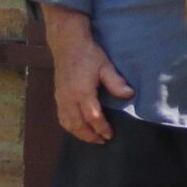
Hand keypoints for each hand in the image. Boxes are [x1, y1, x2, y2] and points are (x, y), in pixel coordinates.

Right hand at [47, 20, 133, 144]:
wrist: (67, 45)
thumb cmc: (89, 55)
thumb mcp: (106, 66)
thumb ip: (116, 82)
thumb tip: (129, 94)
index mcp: (81, 92)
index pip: (92, 117)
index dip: (101, 128)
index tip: (110, 135)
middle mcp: (68, 98)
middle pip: (77, 124)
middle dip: (90, 135)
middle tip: (103, 141)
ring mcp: (61, 98)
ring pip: (67, 123)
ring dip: (79, 133)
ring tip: (92, 138)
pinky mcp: (57, 96)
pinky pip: (61, 117)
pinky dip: (70, 126)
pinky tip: (79, 128)